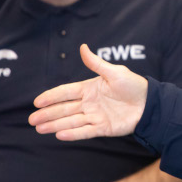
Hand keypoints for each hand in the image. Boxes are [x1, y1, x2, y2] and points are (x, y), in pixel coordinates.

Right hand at [30, 44, 147, 140]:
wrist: (149, 103)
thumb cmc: (133, 85)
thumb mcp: (114, 72)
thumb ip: (96, 63)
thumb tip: (83, 47)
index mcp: (89, 89)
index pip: (66, 93)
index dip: (51, 97)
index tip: (37, 102)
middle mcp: (89, 103)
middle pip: (64, 109)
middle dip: (48, 114)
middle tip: (32, 120)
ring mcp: (95, 116)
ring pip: (71, 121)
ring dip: (55, 125)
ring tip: (39, 129)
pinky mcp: (103, 128)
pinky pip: (85, 131)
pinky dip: (73, 134)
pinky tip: (59, 135)